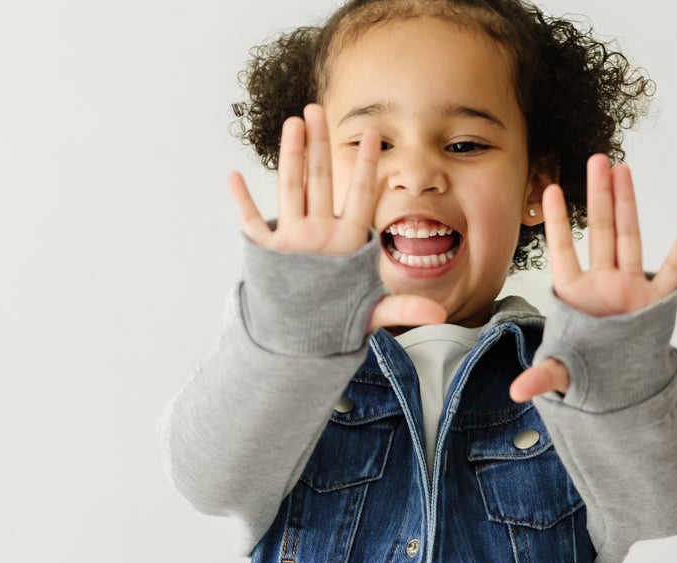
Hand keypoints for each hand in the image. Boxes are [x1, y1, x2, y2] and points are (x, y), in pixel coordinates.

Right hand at [227, 103, 447, 335]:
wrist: (306, 338)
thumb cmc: (339, 320)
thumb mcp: (372, 313)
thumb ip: (403, 309)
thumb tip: (441, 315)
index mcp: (346, 241)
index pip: (359, 196)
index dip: (366, 167)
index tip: (373, 136)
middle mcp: (320, 232)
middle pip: (320, 181)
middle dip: (319, 146)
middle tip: (317, 110)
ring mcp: (294, 240)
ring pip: (292, 190)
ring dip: (291, 158)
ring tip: (293, 124)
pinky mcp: (270, 255)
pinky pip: (253, 225)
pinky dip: (242, 204)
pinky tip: (235, 179)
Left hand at [509, 153, 676, 403]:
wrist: (619, 389)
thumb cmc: (587, 374)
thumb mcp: (561, 375)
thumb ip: (541, 378)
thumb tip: (517, 392)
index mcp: (575, 297)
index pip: (563, 253)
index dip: (556, 223)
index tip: (548, 189)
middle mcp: (602, 285)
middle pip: (600, 233)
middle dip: (598, 197)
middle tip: (596, 160)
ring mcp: (629, 289)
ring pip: (630, 239)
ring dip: (628, 205)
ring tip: (623, 171)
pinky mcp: (654, 302)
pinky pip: (672, 271)